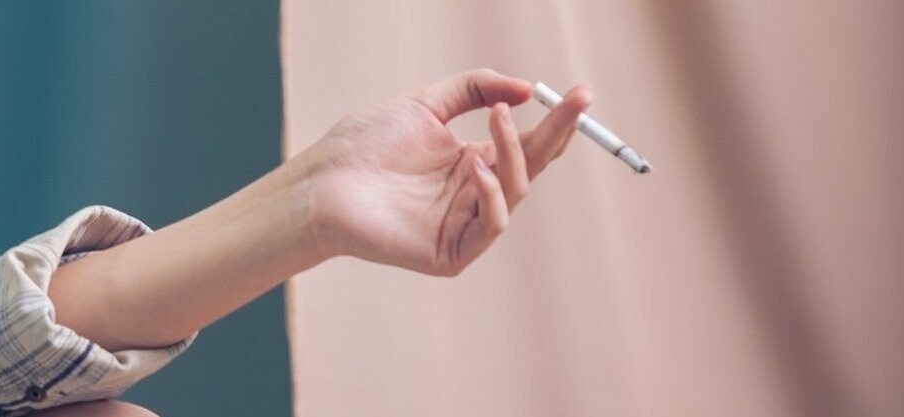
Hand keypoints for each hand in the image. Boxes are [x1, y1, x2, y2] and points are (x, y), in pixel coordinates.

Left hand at [50, 69, 592, 349]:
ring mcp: (464, 225)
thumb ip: (475, 88)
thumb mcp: (425, 103)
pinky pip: (491, 226)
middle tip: (574, 103)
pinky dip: (494, 196)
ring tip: (496, 123)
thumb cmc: (364, 144)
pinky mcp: (451, 253)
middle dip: (556, 134)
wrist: (323, 181)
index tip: (580, 93)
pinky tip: (479, 169)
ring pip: (515, 191)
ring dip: (514, 154)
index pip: (526, 143)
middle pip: (532, 167)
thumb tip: (527, 88)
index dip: (556, 121)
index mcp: (471, 162)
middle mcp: (473, 194)